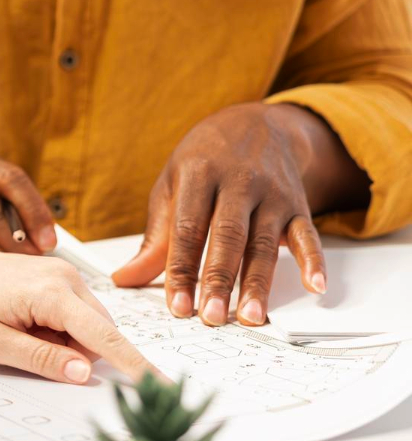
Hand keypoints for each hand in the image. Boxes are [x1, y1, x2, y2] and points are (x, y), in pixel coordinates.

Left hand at [0, 244, 158, 385]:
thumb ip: (42, 359)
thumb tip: (84, 374)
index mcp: (51, 292)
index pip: (106, 337)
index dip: (134, 366)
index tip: (159, 388)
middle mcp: (64, 277)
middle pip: (98, 333)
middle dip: (74, 353)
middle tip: (24, 348)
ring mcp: (61, 274)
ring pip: (87, 325)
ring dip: (63, 341)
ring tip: (18, 332)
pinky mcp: (55, 276)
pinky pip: (73, 314)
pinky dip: (56, 329)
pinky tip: (23, 323)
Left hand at [110, 103, 356, 326]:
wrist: (257, 123)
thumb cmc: (204, 160)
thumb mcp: (171, 185)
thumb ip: (155, 237)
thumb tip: (125, 278)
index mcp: (197, 174)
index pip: (187, 229)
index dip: (181, 269)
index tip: (177, 306)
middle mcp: (237, 181)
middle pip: (227, 237)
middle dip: (218, 279)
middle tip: (211, 317)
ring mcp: (271, 193)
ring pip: (264, 242)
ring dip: (257, 282)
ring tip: (250, 316)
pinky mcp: (298, 203)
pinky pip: (308, 235)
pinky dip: (313, 261)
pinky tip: (315, 287)